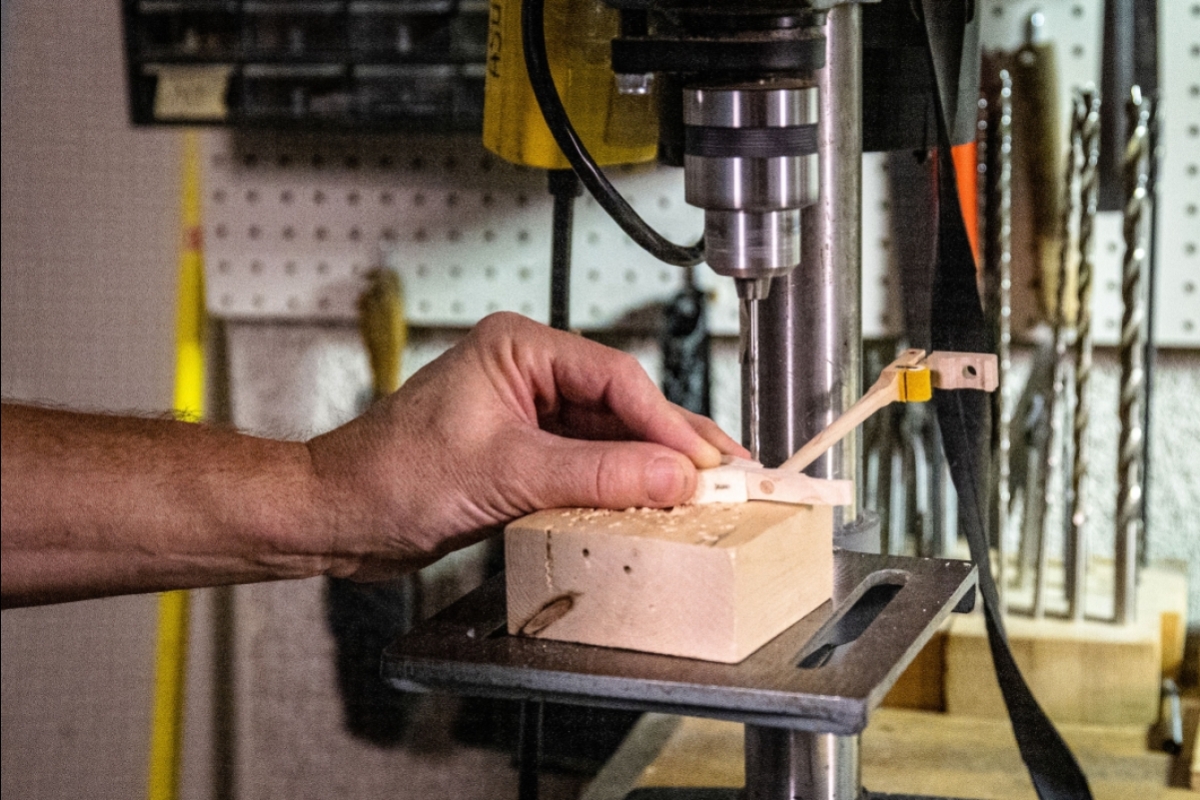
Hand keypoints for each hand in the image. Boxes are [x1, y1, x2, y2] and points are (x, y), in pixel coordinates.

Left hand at [307, 312, 745, 578]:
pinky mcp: (523, 453)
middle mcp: (526, 372)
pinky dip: (618, 486)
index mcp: (517, 347)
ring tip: (703, 490)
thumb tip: (670, 476)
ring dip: (651, 466)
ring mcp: (526, 414)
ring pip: (608, 437)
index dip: (665, 422)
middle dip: (671, 441)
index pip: (614, 378)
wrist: (338, 517)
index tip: (701, 461)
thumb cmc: (389, 476)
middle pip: (620, 404)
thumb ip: (595, 475)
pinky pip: (587, 465)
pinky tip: (651, 502)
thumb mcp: (505, 474)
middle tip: (726, 471)